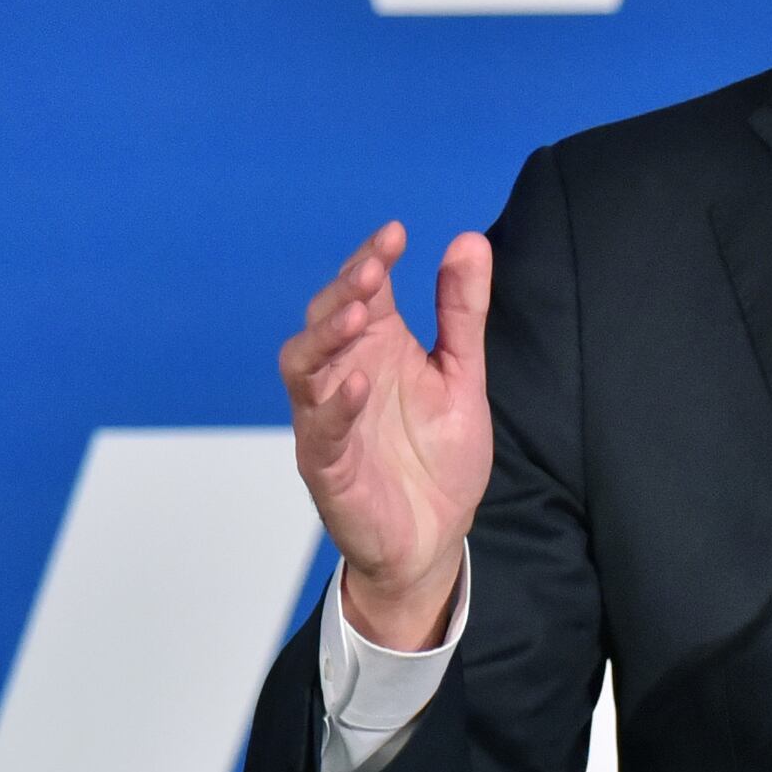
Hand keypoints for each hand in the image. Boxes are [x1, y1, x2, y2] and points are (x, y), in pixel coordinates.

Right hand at [277, 222, 492, 647]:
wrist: (435, 539)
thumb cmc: (438, 458)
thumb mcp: (463, 376)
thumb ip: (462, 313)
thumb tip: (468, 240)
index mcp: (376, 349)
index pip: (361, 292)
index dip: (371, 260)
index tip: (396, 233)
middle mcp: (344, 376)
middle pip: (325, 319)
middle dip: (345, 288)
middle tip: (375, 266)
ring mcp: (330, 421)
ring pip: (303, 367)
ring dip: (325, 337)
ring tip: (355, 313)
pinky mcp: (327, 466)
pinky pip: (320, 431)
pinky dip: (336, 405)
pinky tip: (359, 383)